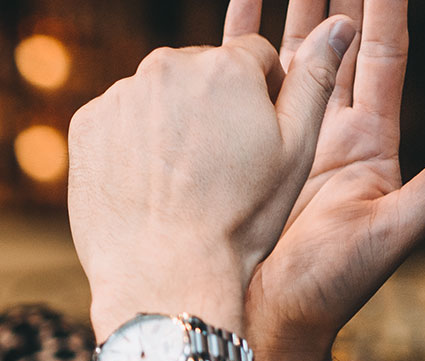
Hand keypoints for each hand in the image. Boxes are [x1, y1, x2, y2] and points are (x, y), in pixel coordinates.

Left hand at [68, 13, 356, 335]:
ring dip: (172, 119)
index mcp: (225, 66)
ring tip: (182, 176)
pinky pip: (119, 119)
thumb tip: (339, 25)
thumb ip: (316, 79)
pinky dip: (133, 140)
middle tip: (220, 160)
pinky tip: (147, 181)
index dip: (264, 94)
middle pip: (202, 71)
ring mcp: (120, 95)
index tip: (259, 136)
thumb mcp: (295, 150)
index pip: (255, 56)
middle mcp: (166, 66)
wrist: (162, 271)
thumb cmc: (239, 217)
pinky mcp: (86, 123)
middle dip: (214, 102)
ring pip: (159, 94)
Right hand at [240, 0, 424, 357]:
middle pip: (337, 46)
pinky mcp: (245, 153)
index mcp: (369, 142)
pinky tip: (230, 25)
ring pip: (290, 60)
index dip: (384, 9)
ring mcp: (284, 140)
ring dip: (286, 15)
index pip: (380, 56)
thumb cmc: (330, 288)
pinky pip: (242, 92)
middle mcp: (329, 132)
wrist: (266, 320)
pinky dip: (237, 54)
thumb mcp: (393, 233)